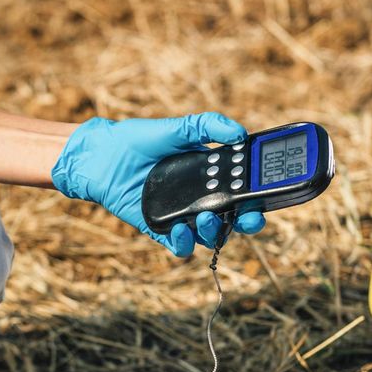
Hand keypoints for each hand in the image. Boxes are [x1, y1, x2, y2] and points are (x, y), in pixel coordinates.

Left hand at [51, 112, 265, 255]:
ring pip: (208, 235)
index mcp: (210, 175)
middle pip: (232, 218)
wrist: (103, 155)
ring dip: (214, 232)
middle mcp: (199, 198)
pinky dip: (183, 243)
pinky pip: (177, 245)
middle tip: (249, 217)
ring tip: (207, 218)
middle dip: (246, 222)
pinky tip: (182, 231)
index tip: (267, 195)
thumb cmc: (140, 140)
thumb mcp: (176, 128)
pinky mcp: (159, 228)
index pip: (243, 190)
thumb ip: (207, 126)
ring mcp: (180, 215)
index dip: (258, 197)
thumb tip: (238, 132)